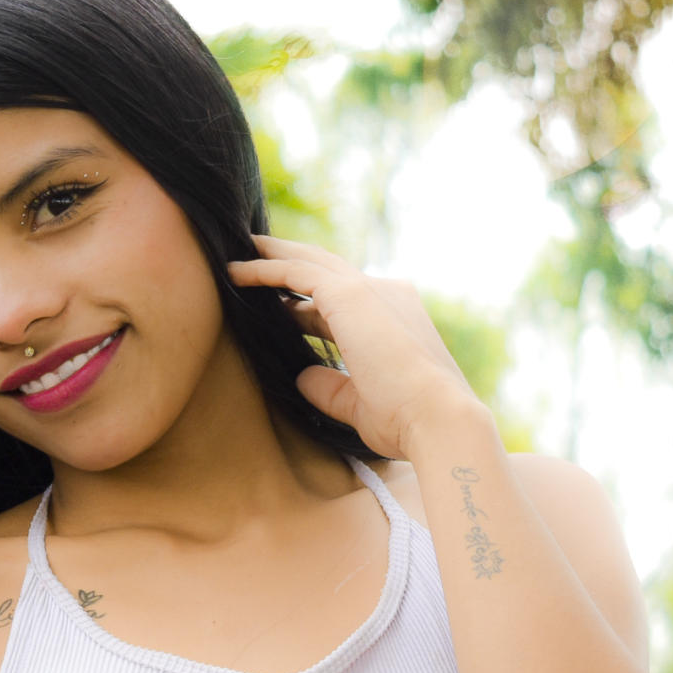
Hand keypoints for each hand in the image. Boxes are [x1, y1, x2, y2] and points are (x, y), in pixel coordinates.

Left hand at [225, 234, 486, 458]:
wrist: (437, 417)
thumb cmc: (405, 419)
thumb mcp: (358, 402)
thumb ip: (329, 386)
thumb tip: (301, 375)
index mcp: (395, 316)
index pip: (343, 302)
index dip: (305, 305)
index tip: (278, 309)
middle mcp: (386, 293)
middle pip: (326, 270)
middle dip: (289, 263)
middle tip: (252, 256)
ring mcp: (369, 289)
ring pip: (309, 262)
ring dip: (271, 256)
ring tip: (237, 253)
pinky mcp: (348, 293)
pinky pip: (295, 272)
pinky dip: (264, 269)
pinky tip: (235, 272)